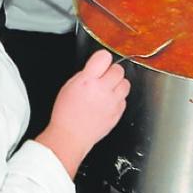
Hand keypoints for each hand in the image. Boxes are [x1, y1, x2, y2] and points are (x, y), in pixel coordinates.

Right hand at [35, 50, 129, 176]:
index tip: (101, 62)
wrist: (71, 136)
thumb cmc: (66, 113)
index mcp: (87, 80)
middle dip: (111, 72)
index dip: (102, 58)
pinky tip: (107, 103)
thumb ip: (86, 75)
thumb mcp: (69, 86)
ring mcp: (112, 102)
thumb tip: (97, 68)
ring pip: (126, 84)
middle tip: (103, 78)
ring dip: (118, 84)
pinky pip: (124, 99)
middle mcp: (102, 89)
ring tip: (107, 90)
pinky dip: (118, 99)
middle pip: (118, 69)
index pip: (104, 57)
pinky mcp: (118, 113)